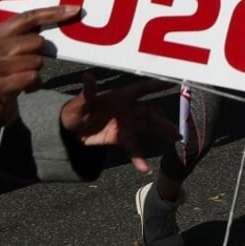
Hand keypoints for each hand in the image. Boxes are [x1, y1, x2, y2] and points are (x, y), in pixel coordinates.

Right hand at [0, 5, 80, 145]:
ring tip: (21, 77)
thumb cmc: (4, 75)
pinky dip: (34, 84)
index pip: (28, 17)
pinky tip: (23, 88)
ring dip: (36, 71)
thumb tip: (62, 15)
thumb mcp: (8, 52)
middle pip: (37, 41)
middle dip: (39, 54)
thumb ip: (26, 35)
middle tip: (26, 65)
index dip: (53, 13)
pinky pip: (32, 77)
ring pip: (37, 61)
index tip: (75, 9)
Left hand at [60, 74, 177, 173]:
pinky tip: (144, 168)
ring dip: (161, 132)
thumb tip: (88, 77)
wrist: (69, 130)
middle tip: (174, 129)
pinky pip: (134, 147)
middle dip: (162, 120)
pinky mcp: (122, 138)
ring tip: (174, 138)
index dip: (155, 86)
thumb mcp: (79, 103)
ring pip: (149, 127)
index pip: (141, 90)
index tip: (172, 84)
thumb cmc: (75, 110)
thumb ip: (87, 92)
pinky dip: (139, 158)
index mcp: (120, 97)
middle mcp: (128, 109)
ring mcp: (128, 124)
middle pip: (149, 113)